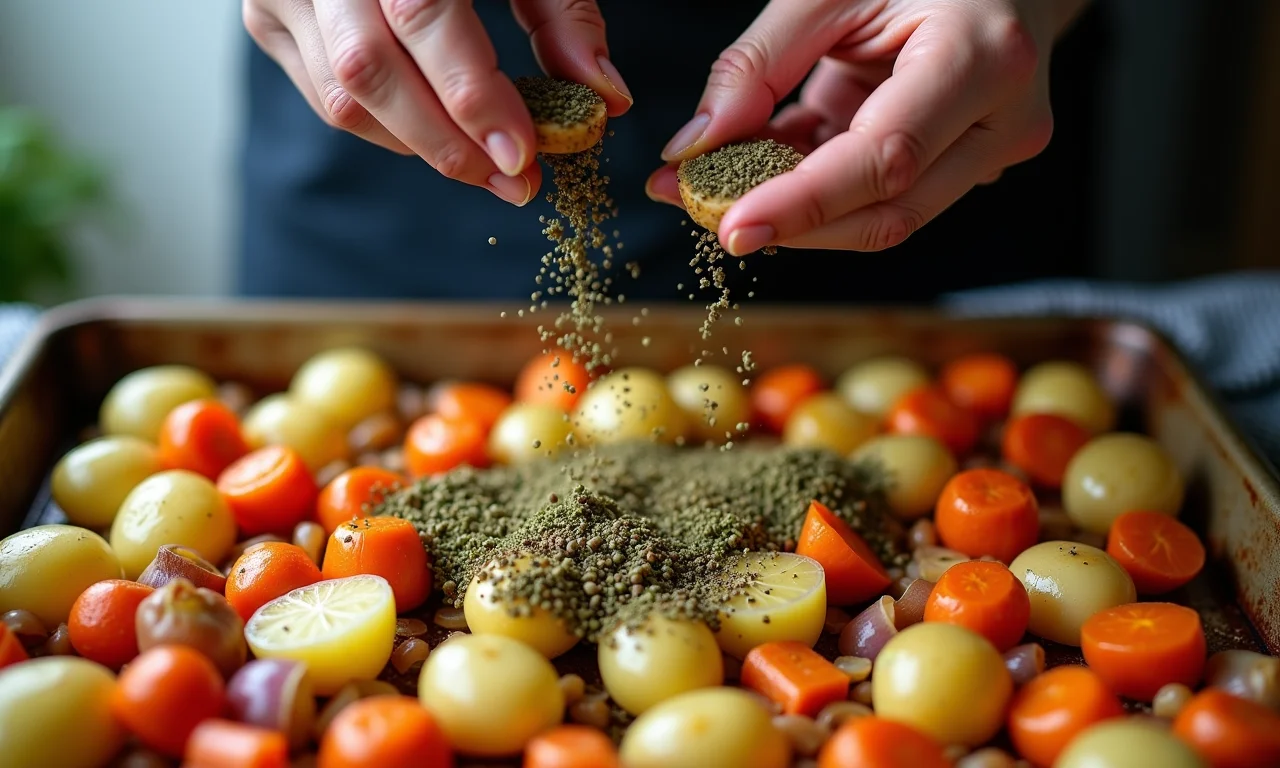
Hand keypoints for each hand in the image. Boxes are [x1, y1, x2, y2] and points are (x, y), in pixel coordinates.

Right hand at [243, 0, 632, 204]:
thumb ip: (562, 17)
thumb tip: (604, 98)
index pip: (421, 17)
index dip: (470, 95)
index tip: (521, 155)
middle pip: (369, 71)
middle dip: (447, 143)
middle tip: (513, 182)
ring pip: (342, 98)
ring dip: (421, 147)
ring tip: (486, 168)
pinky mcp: (269, 18)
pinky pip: (326, 99)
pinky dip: (388, 130)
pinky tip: (438, 136)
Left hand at [646, 0, 1085, 253]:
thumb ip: (759, 64)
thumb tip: (696, 145)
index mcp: (981, 55)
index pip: (884, 159)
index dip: (804, 204)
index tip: (733, 227)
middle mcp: (1002, 118)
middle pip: (887, 210)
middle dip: (790, 223)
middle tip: (701, 209)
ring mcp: (994, 149)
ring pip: (885, 216)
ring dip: (799, 210)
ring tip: (723, 179)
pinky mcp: (970, 164)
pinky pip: (883, 195)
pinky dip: (819, 187)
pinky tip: (773, 159)